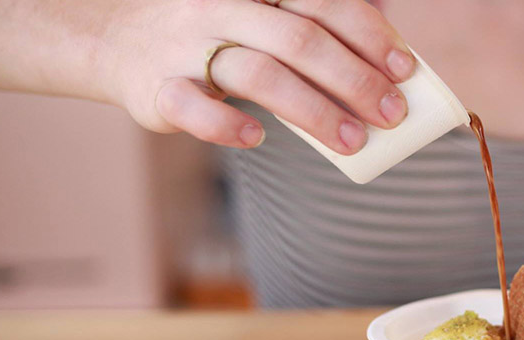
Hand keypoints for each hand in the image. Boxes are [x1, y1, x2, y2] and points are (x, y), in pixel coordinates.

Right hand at [101, 0, 414, 151]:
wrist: (119, 43)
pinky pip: (193, 107)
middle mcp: (223, 9)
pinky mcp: (157, 89)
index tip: (403, 70)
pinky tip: (258, 137)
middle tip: (391, 114)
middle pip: (300, 40)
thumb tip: (387, 43)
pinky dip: (227, 124)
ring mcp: (187, 47)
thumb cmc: (216, 35)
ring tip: (353, 141)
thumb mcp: (262, 16)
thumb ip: (313, 25)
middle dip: (354, 80)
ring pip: (260, 74)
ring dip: (314, 111)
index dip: (368, 36)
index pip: (322, 4)